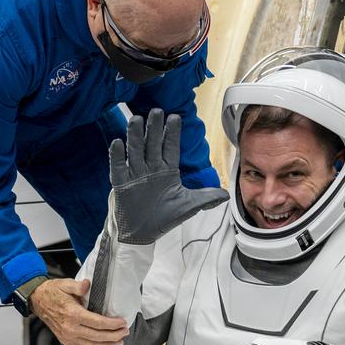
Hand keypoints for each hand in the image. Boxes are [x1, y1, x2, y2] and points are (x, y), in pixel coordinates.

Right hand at [29, 278, 128, 344]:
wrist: (37, 300)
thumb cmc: (53, 292)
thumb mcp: (65, 284)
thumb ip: (78, 286)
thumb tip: (87, 285)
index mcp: (73, 314)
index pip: (98, 323)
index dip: (113, 324)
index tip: (123, 322)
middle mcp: (71, 328)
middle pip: (98, 336)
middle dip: (115, 335)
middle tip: (125, 331)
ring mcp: (68, 337)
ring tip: (119, 342)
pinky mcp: (65, 341)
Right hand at [108, 109, 227, 243]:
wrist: (143, 234)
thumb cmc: (165, 217)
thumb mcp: (188, 206)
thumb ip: (206, 198)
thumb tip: (227, 195)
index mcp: (167, 170)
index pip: (170, 147)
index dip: (172, 133)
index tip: (175, 117)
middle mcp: (151, 168)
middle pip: (152, 144)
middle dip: (154, 128)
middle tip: (157, 111)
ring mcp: (135, 174)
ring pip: (135, 151)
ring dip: (135, 136)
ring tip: (136, 119)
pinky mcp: (121, 183)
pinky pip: (118, 167)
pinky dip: (117, 156)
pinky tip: (118, 143)